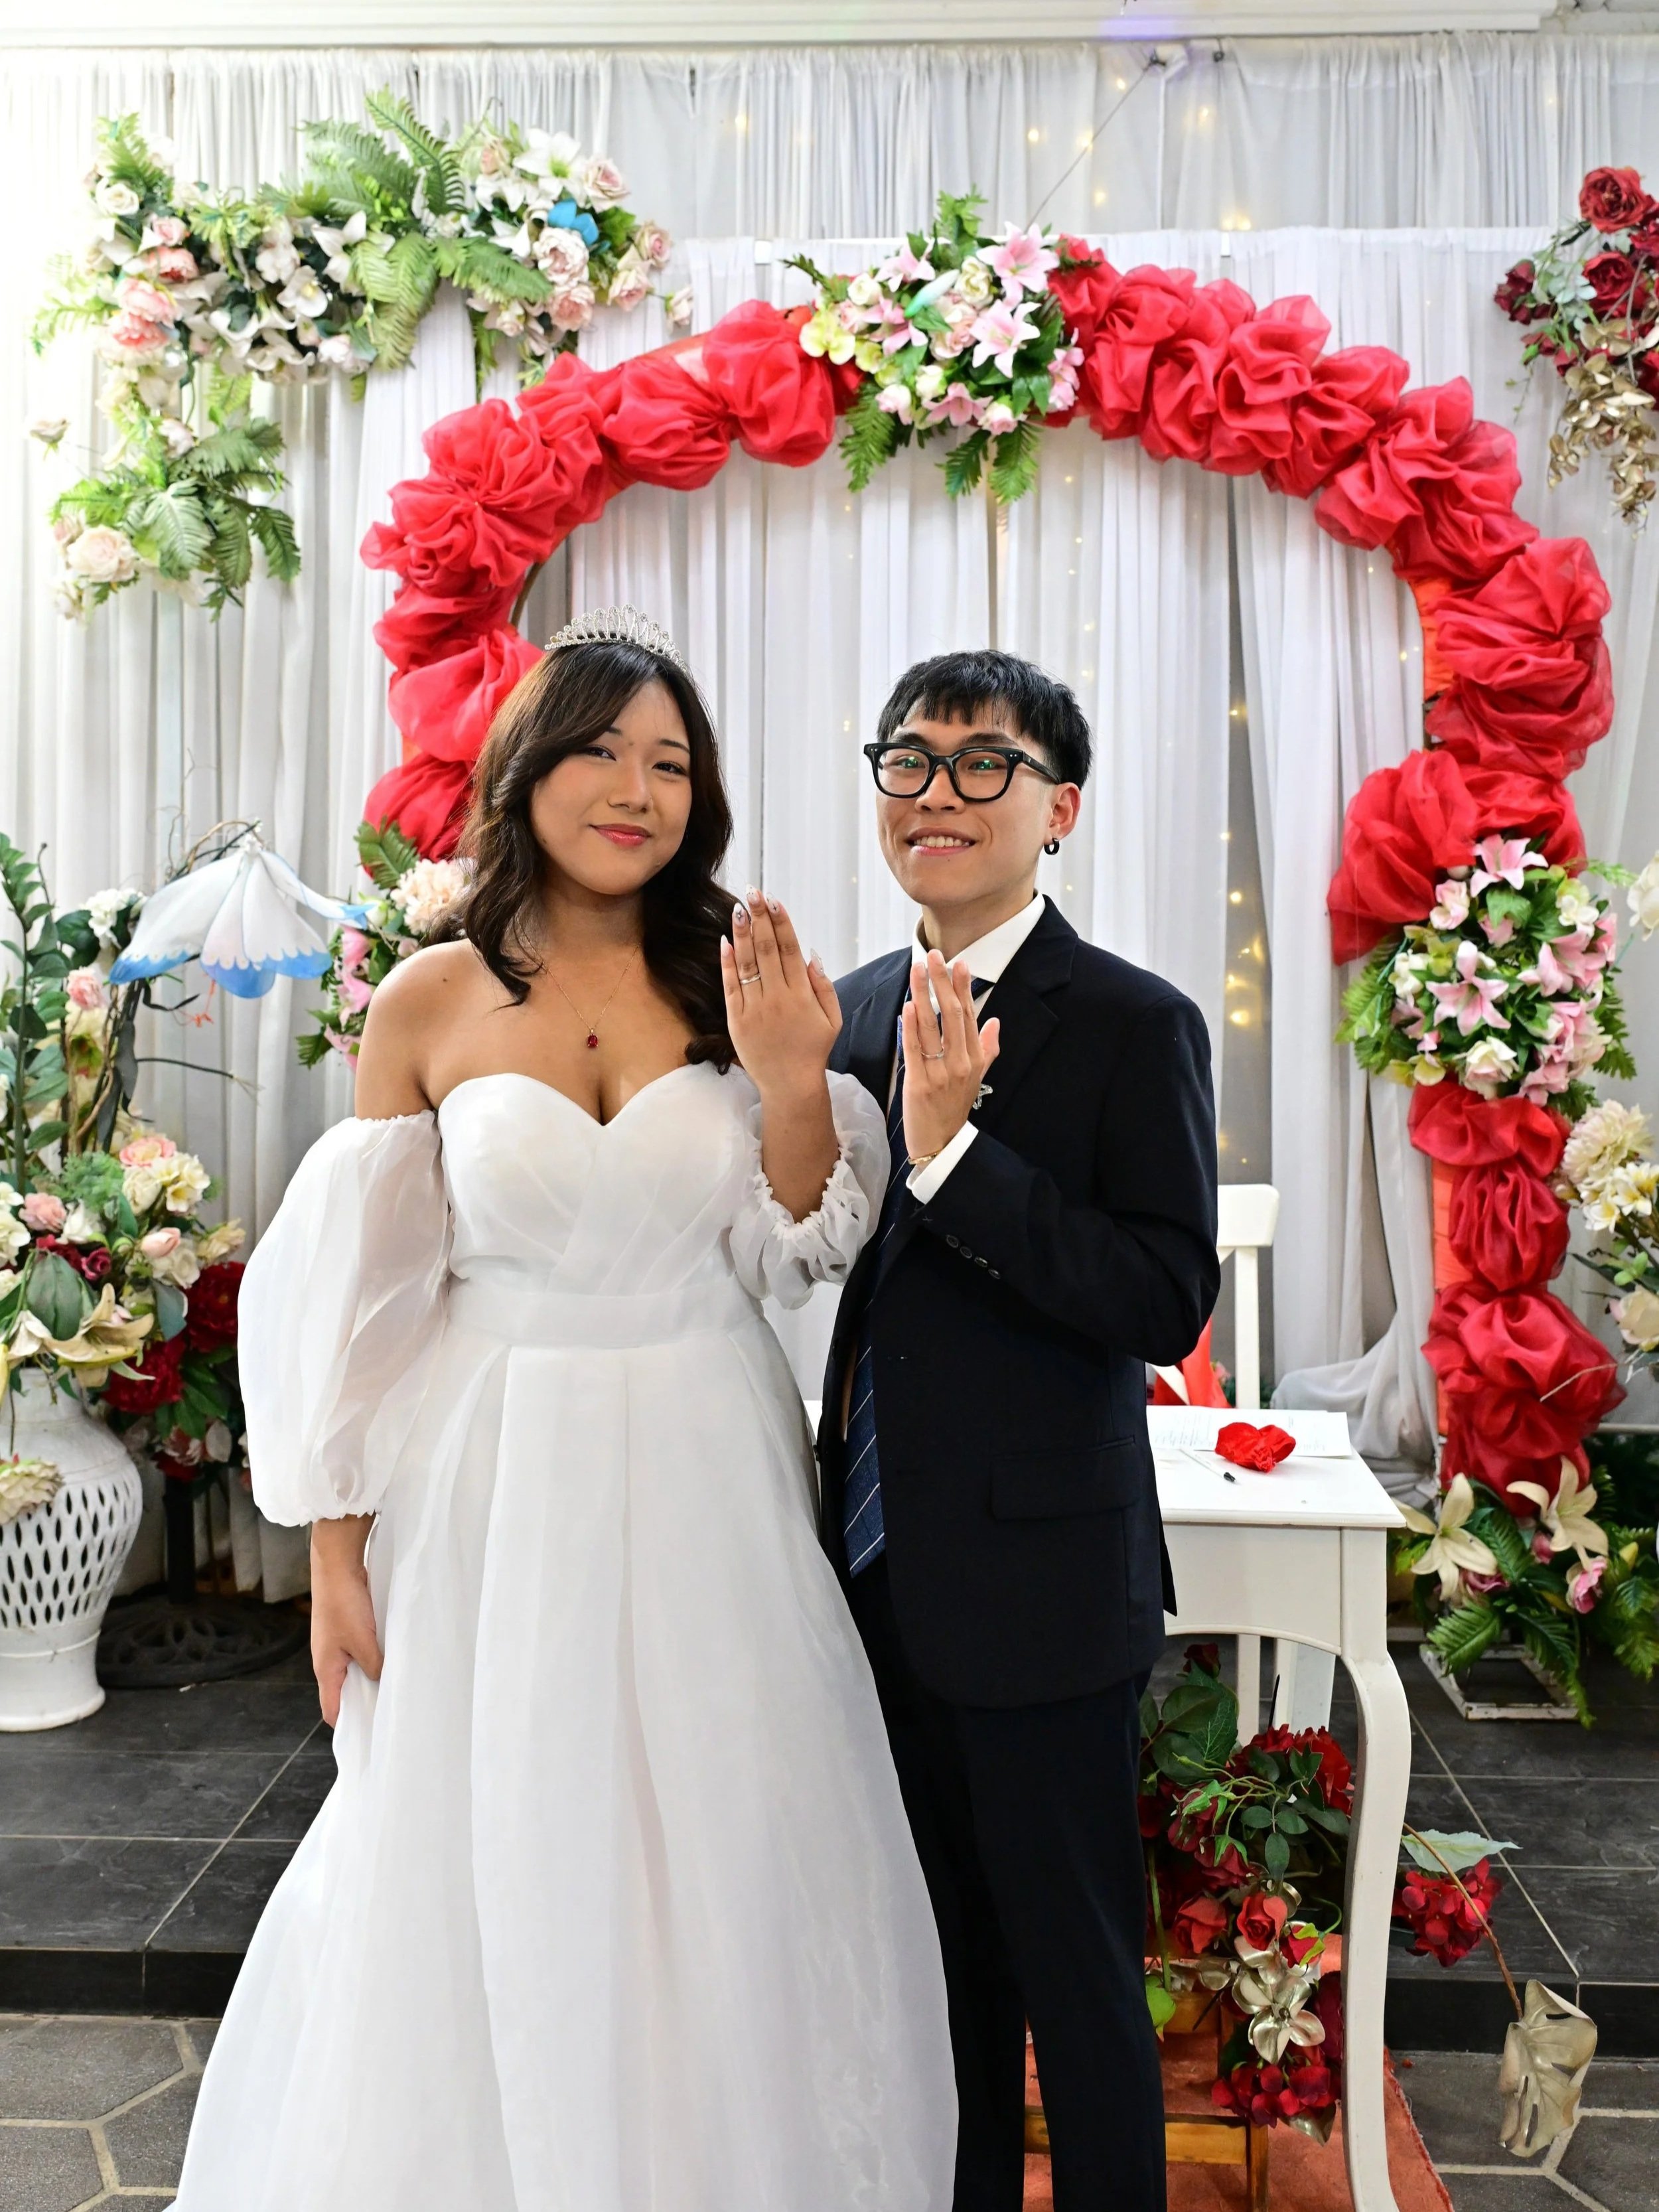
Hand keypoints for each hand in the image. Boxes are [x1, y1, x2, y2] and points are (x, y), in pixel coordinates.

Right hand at [309, 1516, 381, 1728]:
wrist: (337, 1564)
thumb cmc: (344, 1603)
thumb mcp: (362, 1640)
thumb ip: (374, 1666)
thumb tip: (384, 1684)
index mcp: (326, 1670)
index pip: (333, 1710)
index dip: (349, 1725)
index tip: (370, 1737)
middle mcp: (328, 1661)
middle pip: (345, 1692)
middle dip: (365, 1701)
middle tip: (391, 1712)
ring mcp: (337, 1645)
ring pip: (355, 1671)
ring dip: (372, 1677)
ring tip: (396, 1687)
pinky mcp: (346, 1629)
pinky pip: (360, 1653)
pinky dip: (373, 1658)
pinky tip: (392, 1658)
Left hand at [721, 888, 841, 1099]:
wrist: (789, 1085)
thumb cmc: (813, 1050)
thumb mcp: (832, 1019)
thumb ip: (823, 986)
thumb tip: (811, 954)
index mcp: (802, 995)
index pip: (790, 950)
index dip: (781, 923)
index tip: (774, 900)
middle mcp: (778, 999)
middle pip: (767, 950)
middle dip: (759, 918)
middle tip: (752, 891)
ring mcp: (755, 1009)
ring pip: (747, 963)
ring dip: (742, 933)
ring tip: (738, 908)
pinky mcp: (737, 1020)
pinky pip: (730, 986)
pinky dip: (727, 963)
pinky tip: (725, 941)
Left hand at [901, 950, 1000, 1164]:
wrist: (940, 1143)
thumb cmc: (954, 1107)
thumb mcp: (977, 1078)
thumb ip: (987, 1048)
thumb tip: (996, 1022)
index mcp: (975, 1059)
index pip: (970, 1015)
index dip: (963, 987)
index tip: (959, 963)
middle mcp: (961, 1063)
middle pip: (953, 1014)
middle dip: (943, 982)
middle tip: (934, 956)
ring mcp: (940, 1073)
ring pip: (933, 1026)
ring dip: (924, 994)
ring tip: (917, 969)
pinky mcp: (919, 1083)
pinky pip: (915, 1048)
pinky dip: (911, 1026)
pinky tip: (909, 1005)